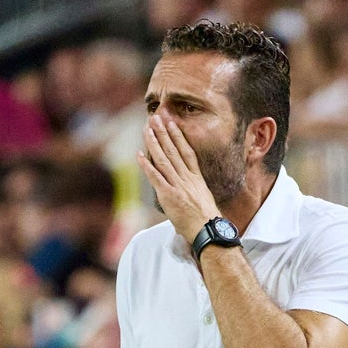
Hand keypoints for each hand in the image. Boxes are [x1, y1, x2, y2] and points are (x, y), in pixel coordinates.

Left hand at [137, 114, 219, 242]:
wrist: (207, 230)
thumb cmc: (206, 220)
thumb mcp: (204, 199)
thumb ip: (194, 188)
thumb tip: (188, 186)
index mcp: (197, 178)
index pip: (187, 152)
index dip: (179, 136)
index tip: (173, 123)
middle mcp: (187, 178)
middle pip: (174, 150)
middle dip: (163, 132)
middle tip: (156, 117)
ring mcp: (178, 185)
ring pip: (164, 159)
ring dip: (154, 142)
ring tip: (147, 128)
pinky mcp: (168, 195)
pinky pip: (155, 177)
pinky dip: (147, 165)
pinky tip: (139, 154)